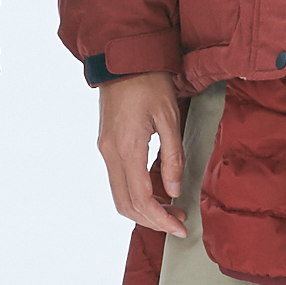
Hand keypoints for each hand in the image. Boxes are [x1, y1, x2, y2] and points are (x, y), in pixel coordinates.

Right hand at [98, 72, 186, 237]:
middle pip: (125, 205)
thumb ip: (172, 157)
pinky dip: (136, 194)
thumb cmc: (148, 82)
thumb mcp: (169, 117)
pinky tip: (157, 189)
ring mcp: (105, 149)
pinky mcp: (106, 144)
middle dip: (152, 220)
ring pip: (119, 195)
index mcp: (126, 148)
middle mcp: (110, 153)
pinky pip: (118, 180)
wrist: (122, 57)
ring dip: (144, 209)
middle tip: (179, 220)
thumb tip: (173, 190)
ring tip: (171, 207)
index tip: (180, 227)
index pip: (141, 199)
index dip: (161, 219)